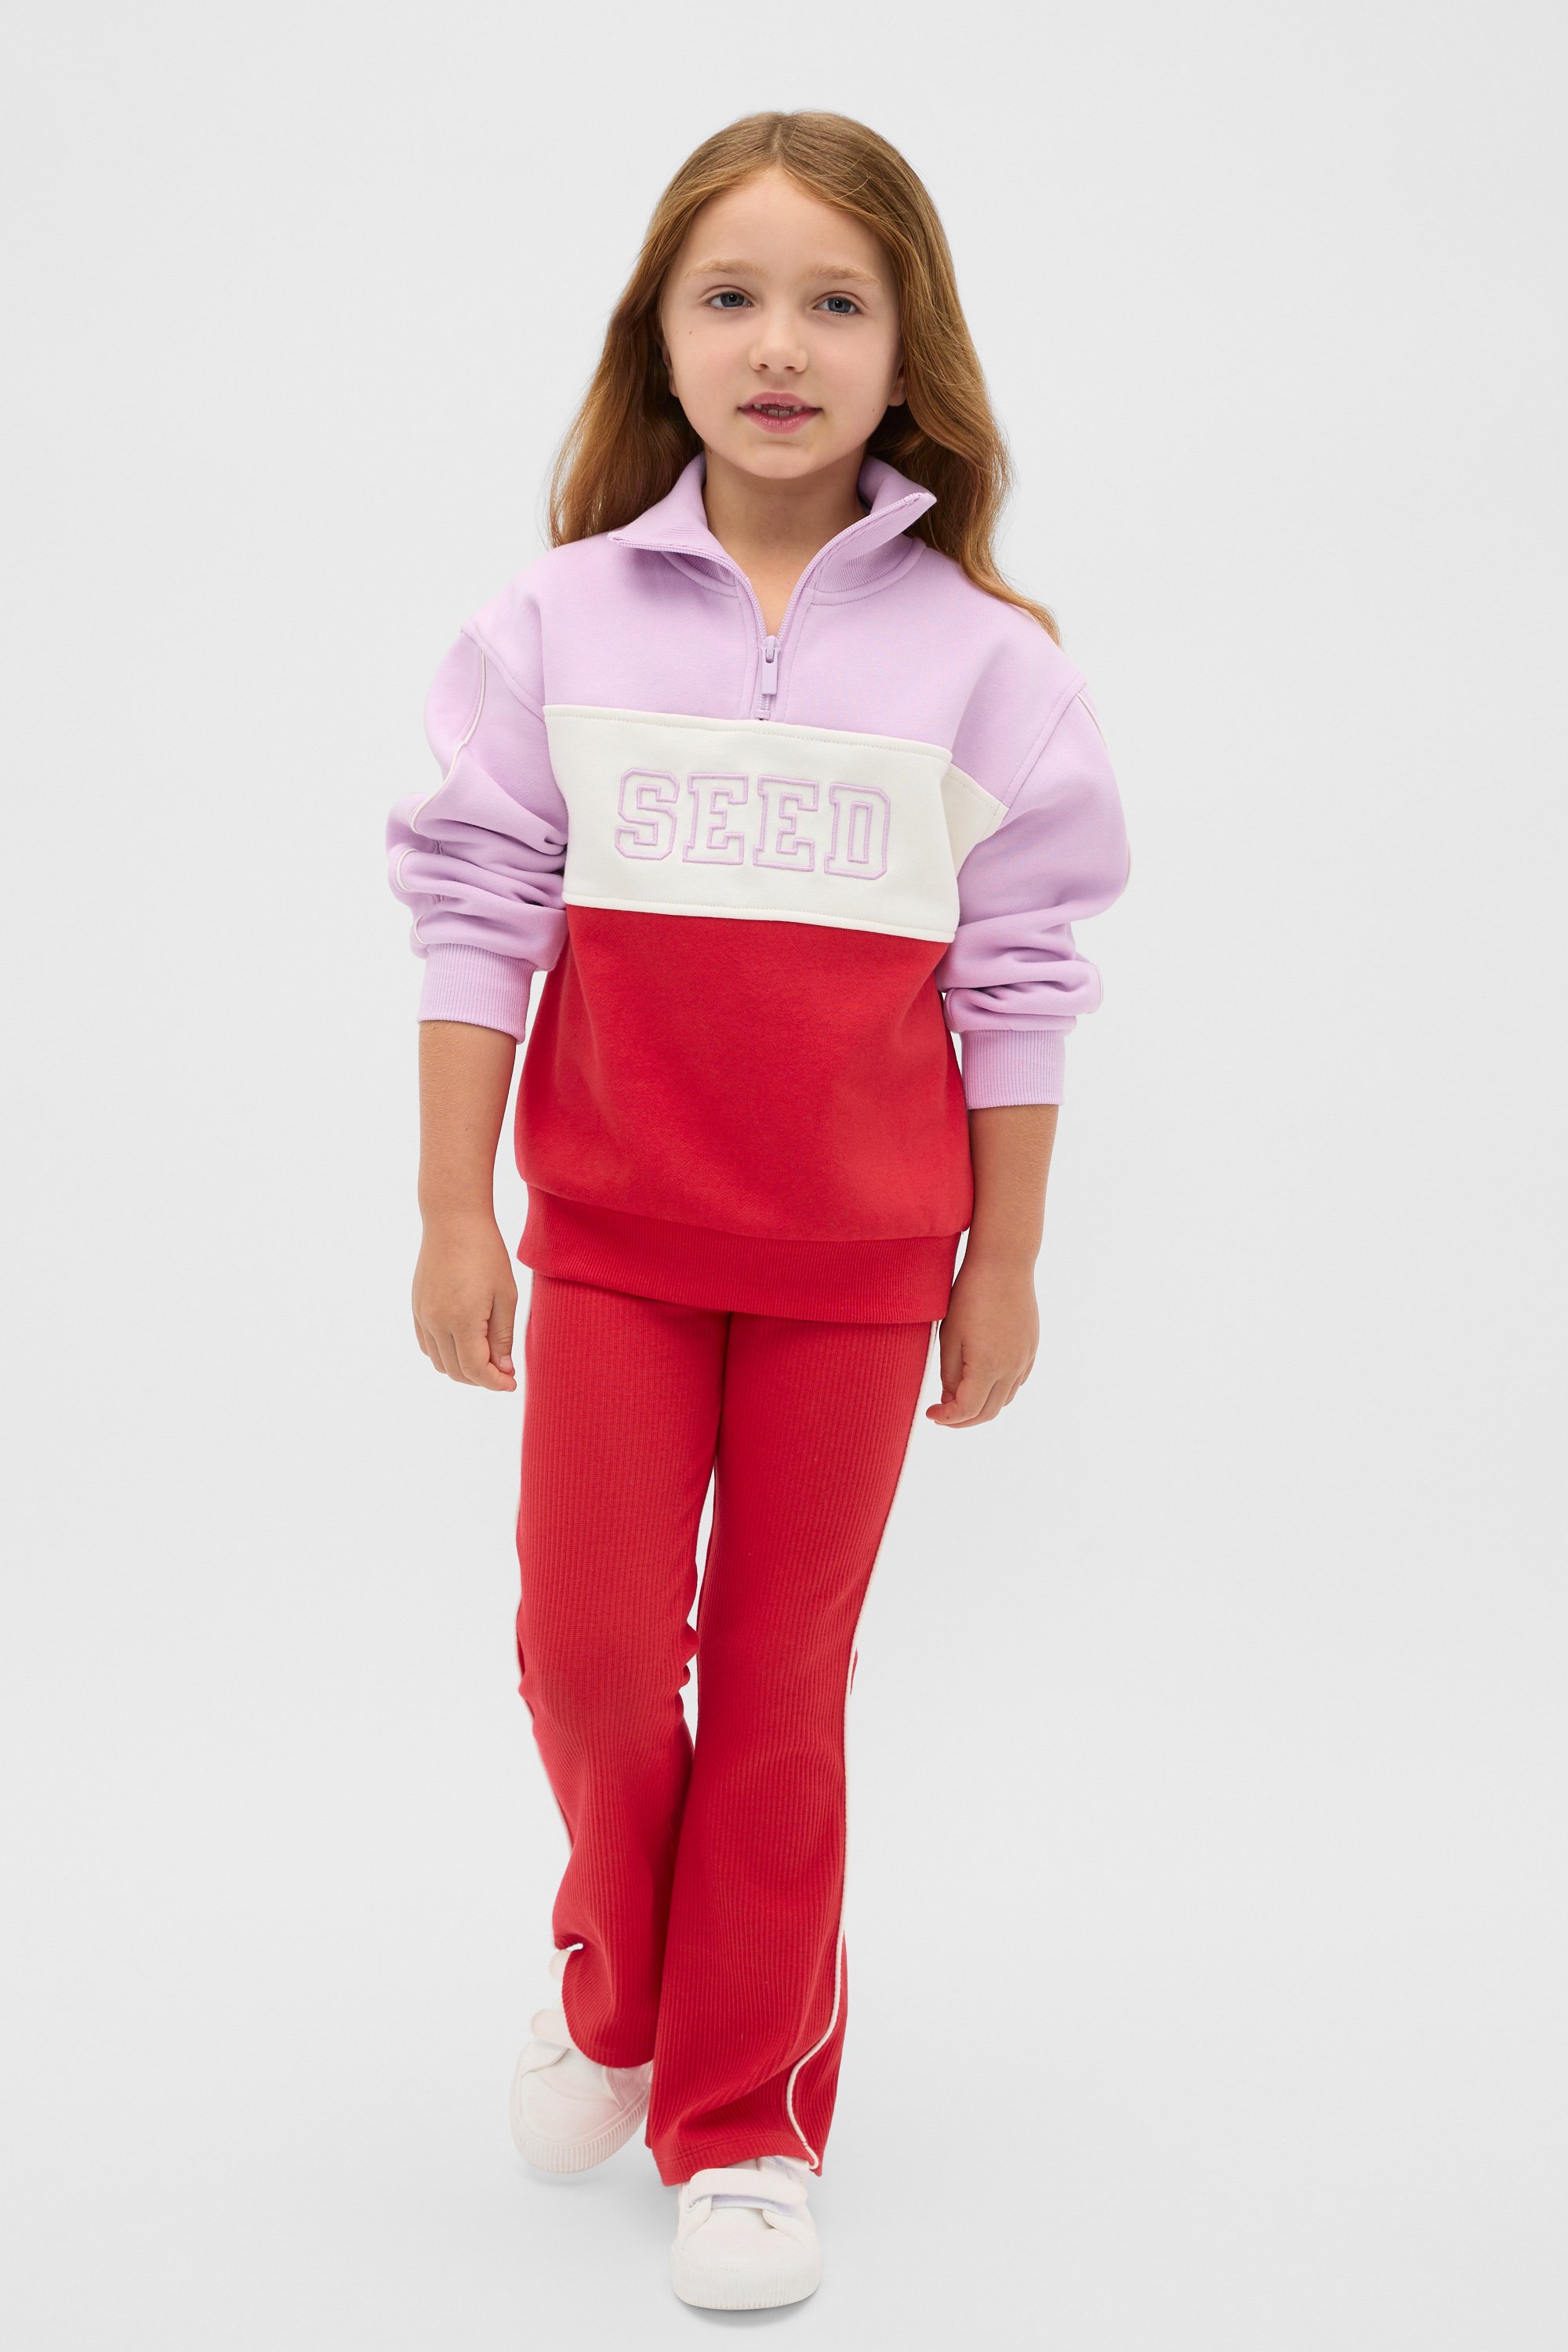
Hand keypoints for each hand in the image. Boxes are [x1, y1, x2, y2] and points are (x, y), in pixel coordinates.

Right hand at [411, 1207, 518, 1389]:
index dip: (495, 1383)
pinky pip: (427, 1346)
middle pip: (456, 1371)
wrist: (453, 1220)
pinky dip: (445, 1354)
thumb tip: (503, 1369)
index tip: (512, 1384)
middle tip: (504, 1372)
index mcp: (461, 1320)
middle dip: (482, 1379)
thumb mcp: (505, 1295)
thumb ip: (502, 1336)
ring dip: (463, 1369)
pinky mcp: (416, 1308)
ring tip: (487, 1358)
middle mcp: (436, 1322)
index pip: (476, 1370)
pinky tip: (465, 1343)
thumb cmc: (486, 1254)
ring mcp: (422, 1315)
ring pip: (440, 1362)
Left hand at [925, 1254, 1038, 1427]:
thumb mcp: (950, 1336)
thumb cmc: (970, 1296)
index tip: (931, 1412)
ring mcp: (1025, 1359)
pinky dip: (1000, 1390)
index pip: (967, 1410)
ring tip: (961, 1399)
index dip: (946, 1417)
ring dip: (983, 1407)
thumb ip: (950, 1373)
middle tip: (943, 1414)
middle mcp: (1012, 1368)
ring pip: (1005, 1399)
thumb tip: (951, 1398)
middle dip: (963, 1420)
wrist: (1004, 1264)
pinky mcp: (1031, 1348)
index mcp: (988, 1367)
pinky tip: (984, 1380)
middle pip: (988, 1412)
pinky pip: (1017, 1382)